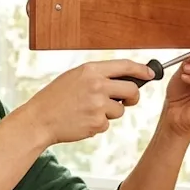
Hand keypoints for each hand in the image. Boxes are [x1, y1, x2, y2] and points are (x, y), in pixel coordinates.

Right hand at [17, 59, 154, 146]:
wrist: (39, 119)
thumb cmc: (55, 98)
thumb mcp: (74, 77)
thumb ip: (97, 76)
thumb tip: (123, 79)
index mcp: (90, 70)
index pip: (125, 65)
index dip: (142, 69)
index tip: (151, 73)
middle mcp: (96, 85)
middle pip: (132, 90)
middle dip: (133, 97)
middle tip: (128, 101)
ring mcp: (97, 104)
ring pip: (120, 110)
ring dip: (110, 113)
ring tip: (88, 111)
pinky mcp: (97, 122)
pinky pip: (107, 124)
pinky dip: (97, 124)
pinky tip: (81, 120)